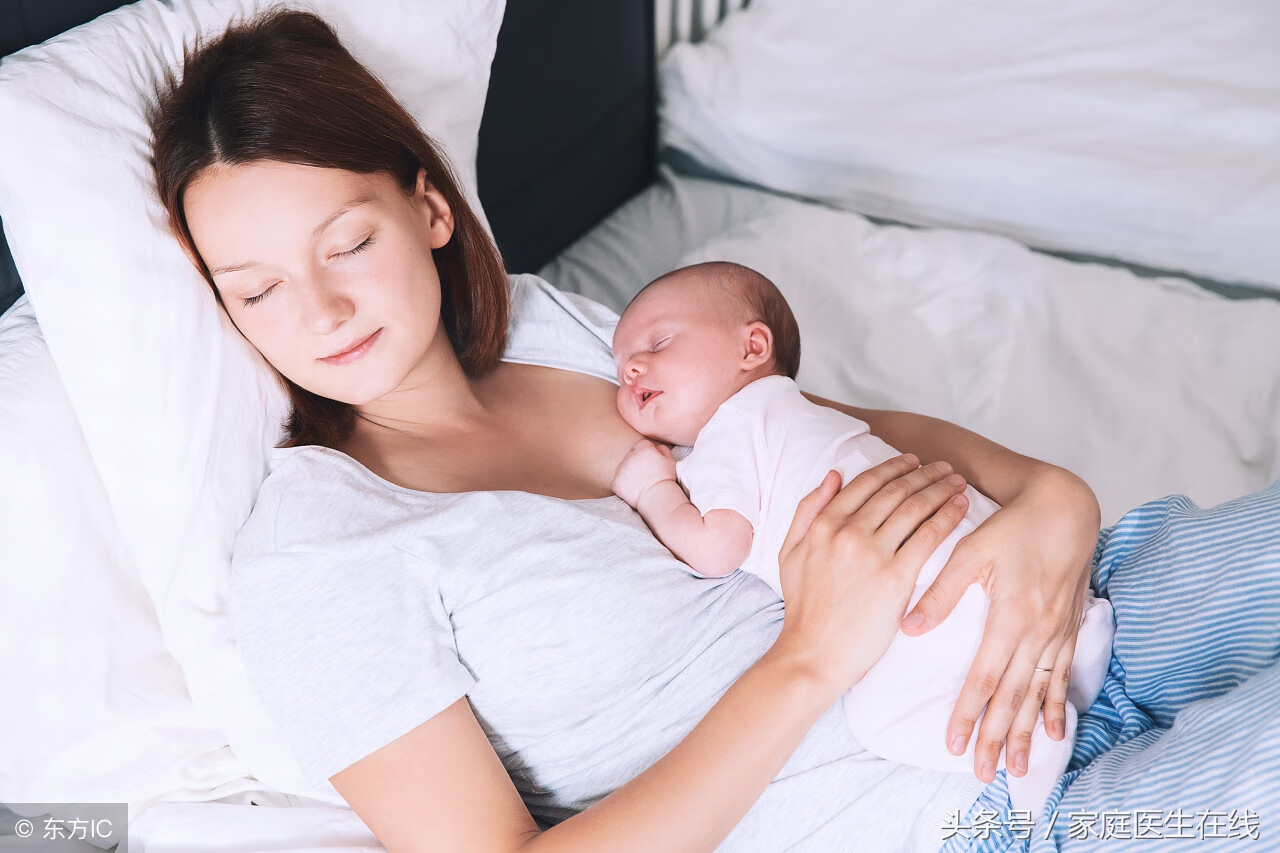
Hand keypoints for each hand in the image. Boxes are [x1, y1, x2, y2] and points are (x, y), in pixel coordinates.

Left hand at [612, 439, 677, 507]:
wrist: (657, 496)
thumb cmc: (665, 479)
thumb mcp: (670, 460)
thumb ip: (662, 449)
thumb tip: (657, 447)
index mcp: (643, 449)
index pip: (640, 445)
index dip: (645, 453)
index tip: (649, 462)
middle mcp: (630, 456)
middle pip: (630, 455)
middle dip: (636, 462)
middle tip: (644, 474)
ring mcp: (621, 469)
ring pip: (623, 468)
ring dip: (628, 473)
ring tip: (639, 483)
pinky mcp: (616, 482)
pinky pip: (618, 482)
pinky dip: (623, 486)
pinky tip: (633, 490)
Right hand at [772, 454, 969, 696]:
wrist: (813, 654)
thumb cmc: (803, 608)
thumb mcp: (789, 552)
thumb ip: (807, 510)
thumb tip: (833, 475)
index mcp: (823, 524)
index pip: (866, 482)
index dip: (894, 466)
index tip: (913, 460)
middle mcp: (847, 532)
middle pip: (895, 490)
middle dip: (924, 473)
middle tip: (944, 466)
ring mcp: (872, 553)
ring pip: (915, 507)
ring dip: (940, 488)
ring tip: (958, 481)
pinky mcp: (896, 578)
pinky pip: (929, 536)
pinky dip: (948, 516)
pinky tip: (961, 507)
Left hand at [900, 468, 1097, 781]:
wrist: (1065, 510)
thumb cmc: (1013, 527)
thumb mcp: (972, 551)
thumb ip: (941, 592)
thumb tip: (909, 627)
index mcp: (1011, 616)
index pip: (984, 677)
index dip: (968, 713)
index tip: (953, 743)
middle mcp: (1037, 633)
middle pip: (1012, 696)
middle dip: (997, 737)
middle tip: (982, 772)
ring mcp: (1057, 634)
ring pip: (1038, 694)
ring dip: (1027, 732)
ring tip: (1018, 767)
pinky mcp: (1068, 629)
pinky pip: (1062, 677)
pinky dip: (1057, 707)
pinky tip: (1056, 733)